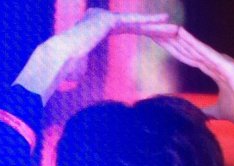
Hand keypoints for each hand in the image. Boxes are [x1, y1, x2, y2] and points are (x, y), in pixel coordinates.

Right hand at [14, 9, 174, 104]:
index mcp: (96, 27)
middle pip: (134, 25)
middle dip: (154, 28)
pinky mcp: (108, 21)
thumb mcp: (77, 69)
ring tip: (176, 29)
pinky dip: (151, 24)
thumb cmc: (63, 69)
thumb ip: (81, 69)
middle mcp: (100, 18)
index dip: (142, 32)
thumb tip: (75, 80)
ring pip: (137, 23)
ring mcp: (104, 17)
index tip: (157, 36)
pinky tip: (166, 24)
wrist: (56, 59)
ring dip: (158, 26)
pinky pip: (134, 23)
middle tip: (173, 31)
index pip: (125, 30)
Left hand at [151, 26, 233, 130]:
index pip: (190, 58)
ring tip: (162, 27)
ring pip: (195, 49)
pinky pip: (207, 54)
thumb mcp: (220, 113)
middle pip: (189, 50)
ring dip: (178, 38)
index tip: (158, 42)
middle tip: (152, 30)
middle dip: (172, 41)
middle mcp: (218, 63)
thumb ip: (208, 112)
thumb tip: (197, 118)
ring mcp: (223, 63)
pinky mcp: (228, 67)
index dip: (175, 50)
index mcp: (216, 71)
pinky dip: (194, 43)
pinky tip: (181, 33)